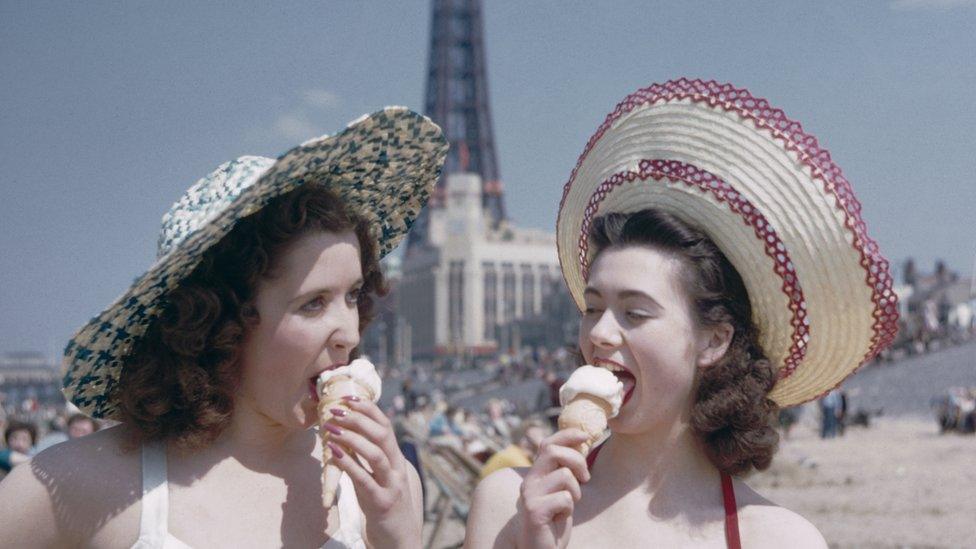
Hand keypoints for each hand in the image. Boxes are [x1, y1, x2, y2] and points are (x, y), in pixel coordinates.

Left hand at [324, 396, 421, 548]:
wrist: (399, 539)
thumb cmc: (383, 504)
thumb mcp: (378, 477)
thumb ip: (367, 458)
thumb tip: (345, 434)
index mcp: (396, 459)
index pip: (385, 425)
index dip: (368, 409)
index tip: (349, 398)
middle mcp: (397, 468)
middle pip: (381, 434)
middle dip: (358, 418)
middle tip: (335, 411)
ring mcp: (391, 485)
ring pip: (375, 454)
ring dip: (352, 438)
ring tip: (330, 430)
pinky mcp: (381, 503)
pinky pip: (364, 479)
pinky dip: (348, 464)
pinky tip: (333, 454)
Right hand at [516, 428, 591, 548]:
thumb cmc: (554, 521)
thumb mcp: (560, 491)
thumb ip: (564, 470)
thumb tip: (581, 444)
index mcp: (536, 474)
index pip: (548, 443)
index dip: (568, 435)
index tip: (587, 435)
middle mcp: (529, 481)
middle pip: (553, 452)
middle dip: (577, 461)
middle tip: (585, 478)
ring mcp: (530, 495)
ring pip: (564, 475)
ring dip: (575, 491)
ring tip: (569, 504)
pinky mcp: (535, 511)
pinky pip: (564, 498)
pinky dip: (569, 508)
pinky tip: (560, 518)